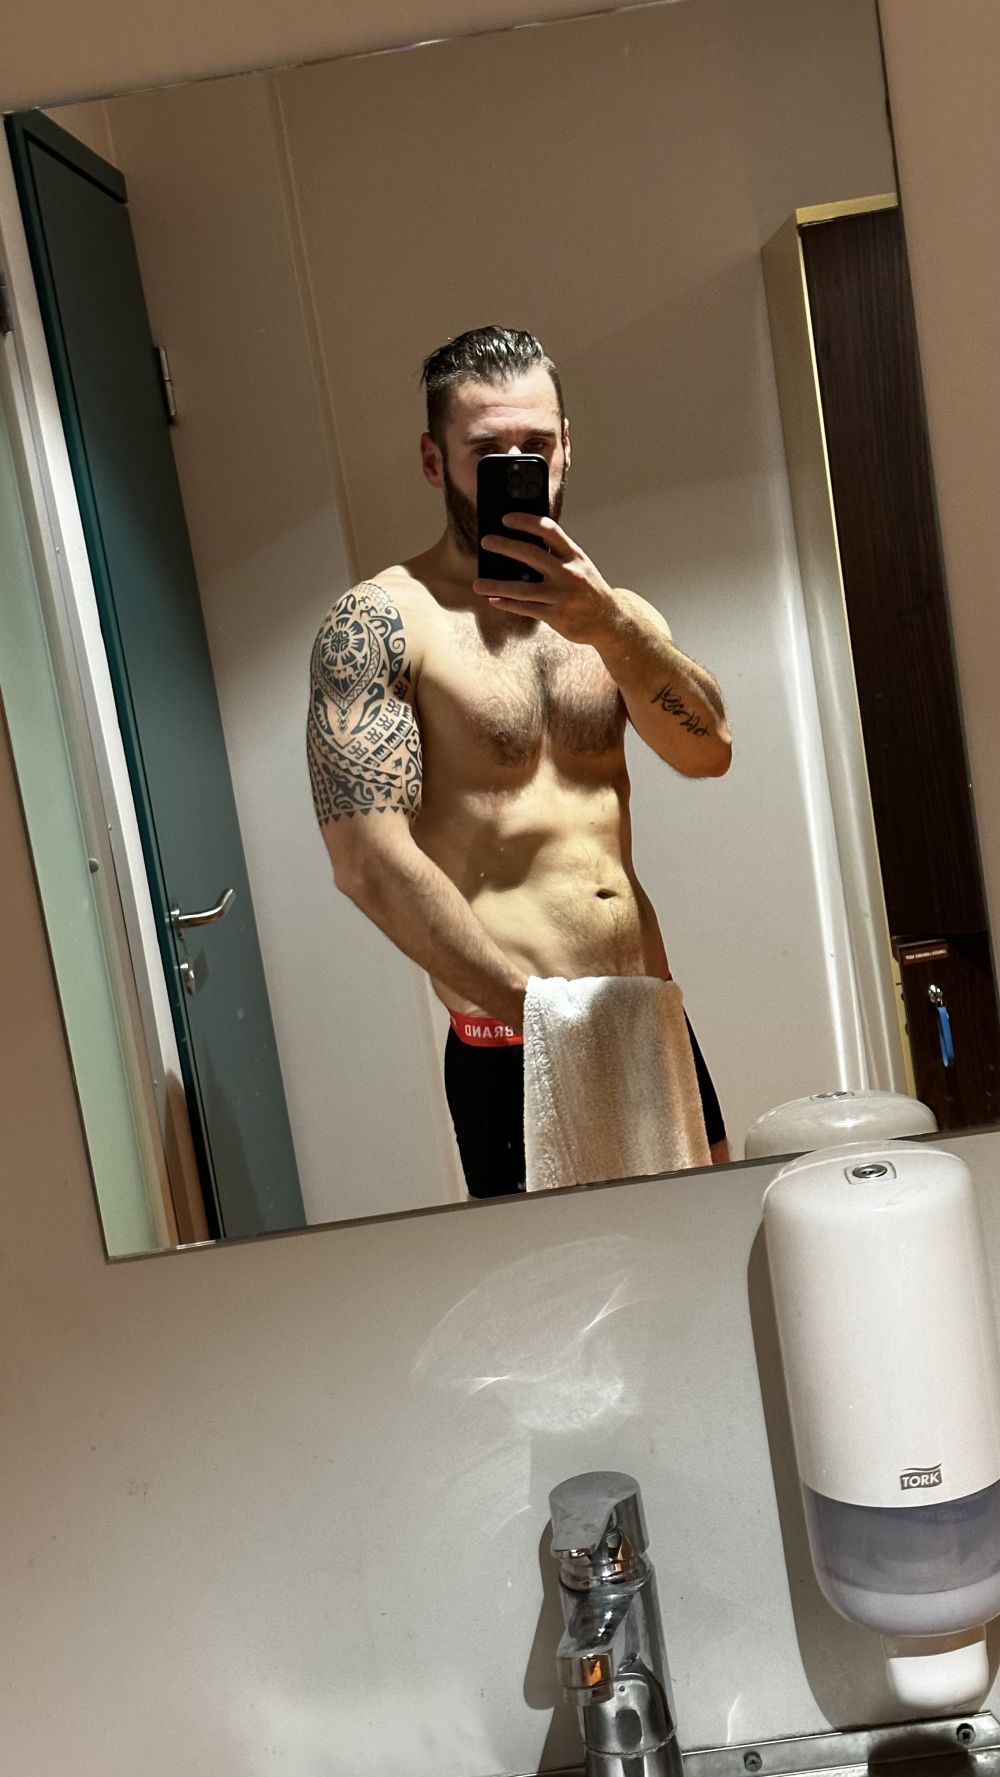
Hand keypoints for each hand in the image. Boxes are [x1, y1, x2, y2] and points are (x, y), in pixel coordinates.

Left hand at [474, 513, 617, 645]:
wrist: (609, 620)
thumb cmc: (588, 589)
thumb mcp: (579, 565)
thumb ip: (556, 555)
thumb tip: (521, 545)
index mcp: (574, 555)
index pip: (549, 531)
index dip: (526, 522)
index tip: (506, 518)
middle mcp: (569, 573)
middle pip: (531, 555)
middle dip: (505, 546)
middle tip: (486, 542)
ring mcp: (562, 596)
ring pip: (522, 589)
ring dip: (496, 585)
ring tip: (478, 584)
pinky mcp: (557, 616)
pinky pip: (526, 608)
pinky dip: (507, 604)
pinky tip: (494, 600)